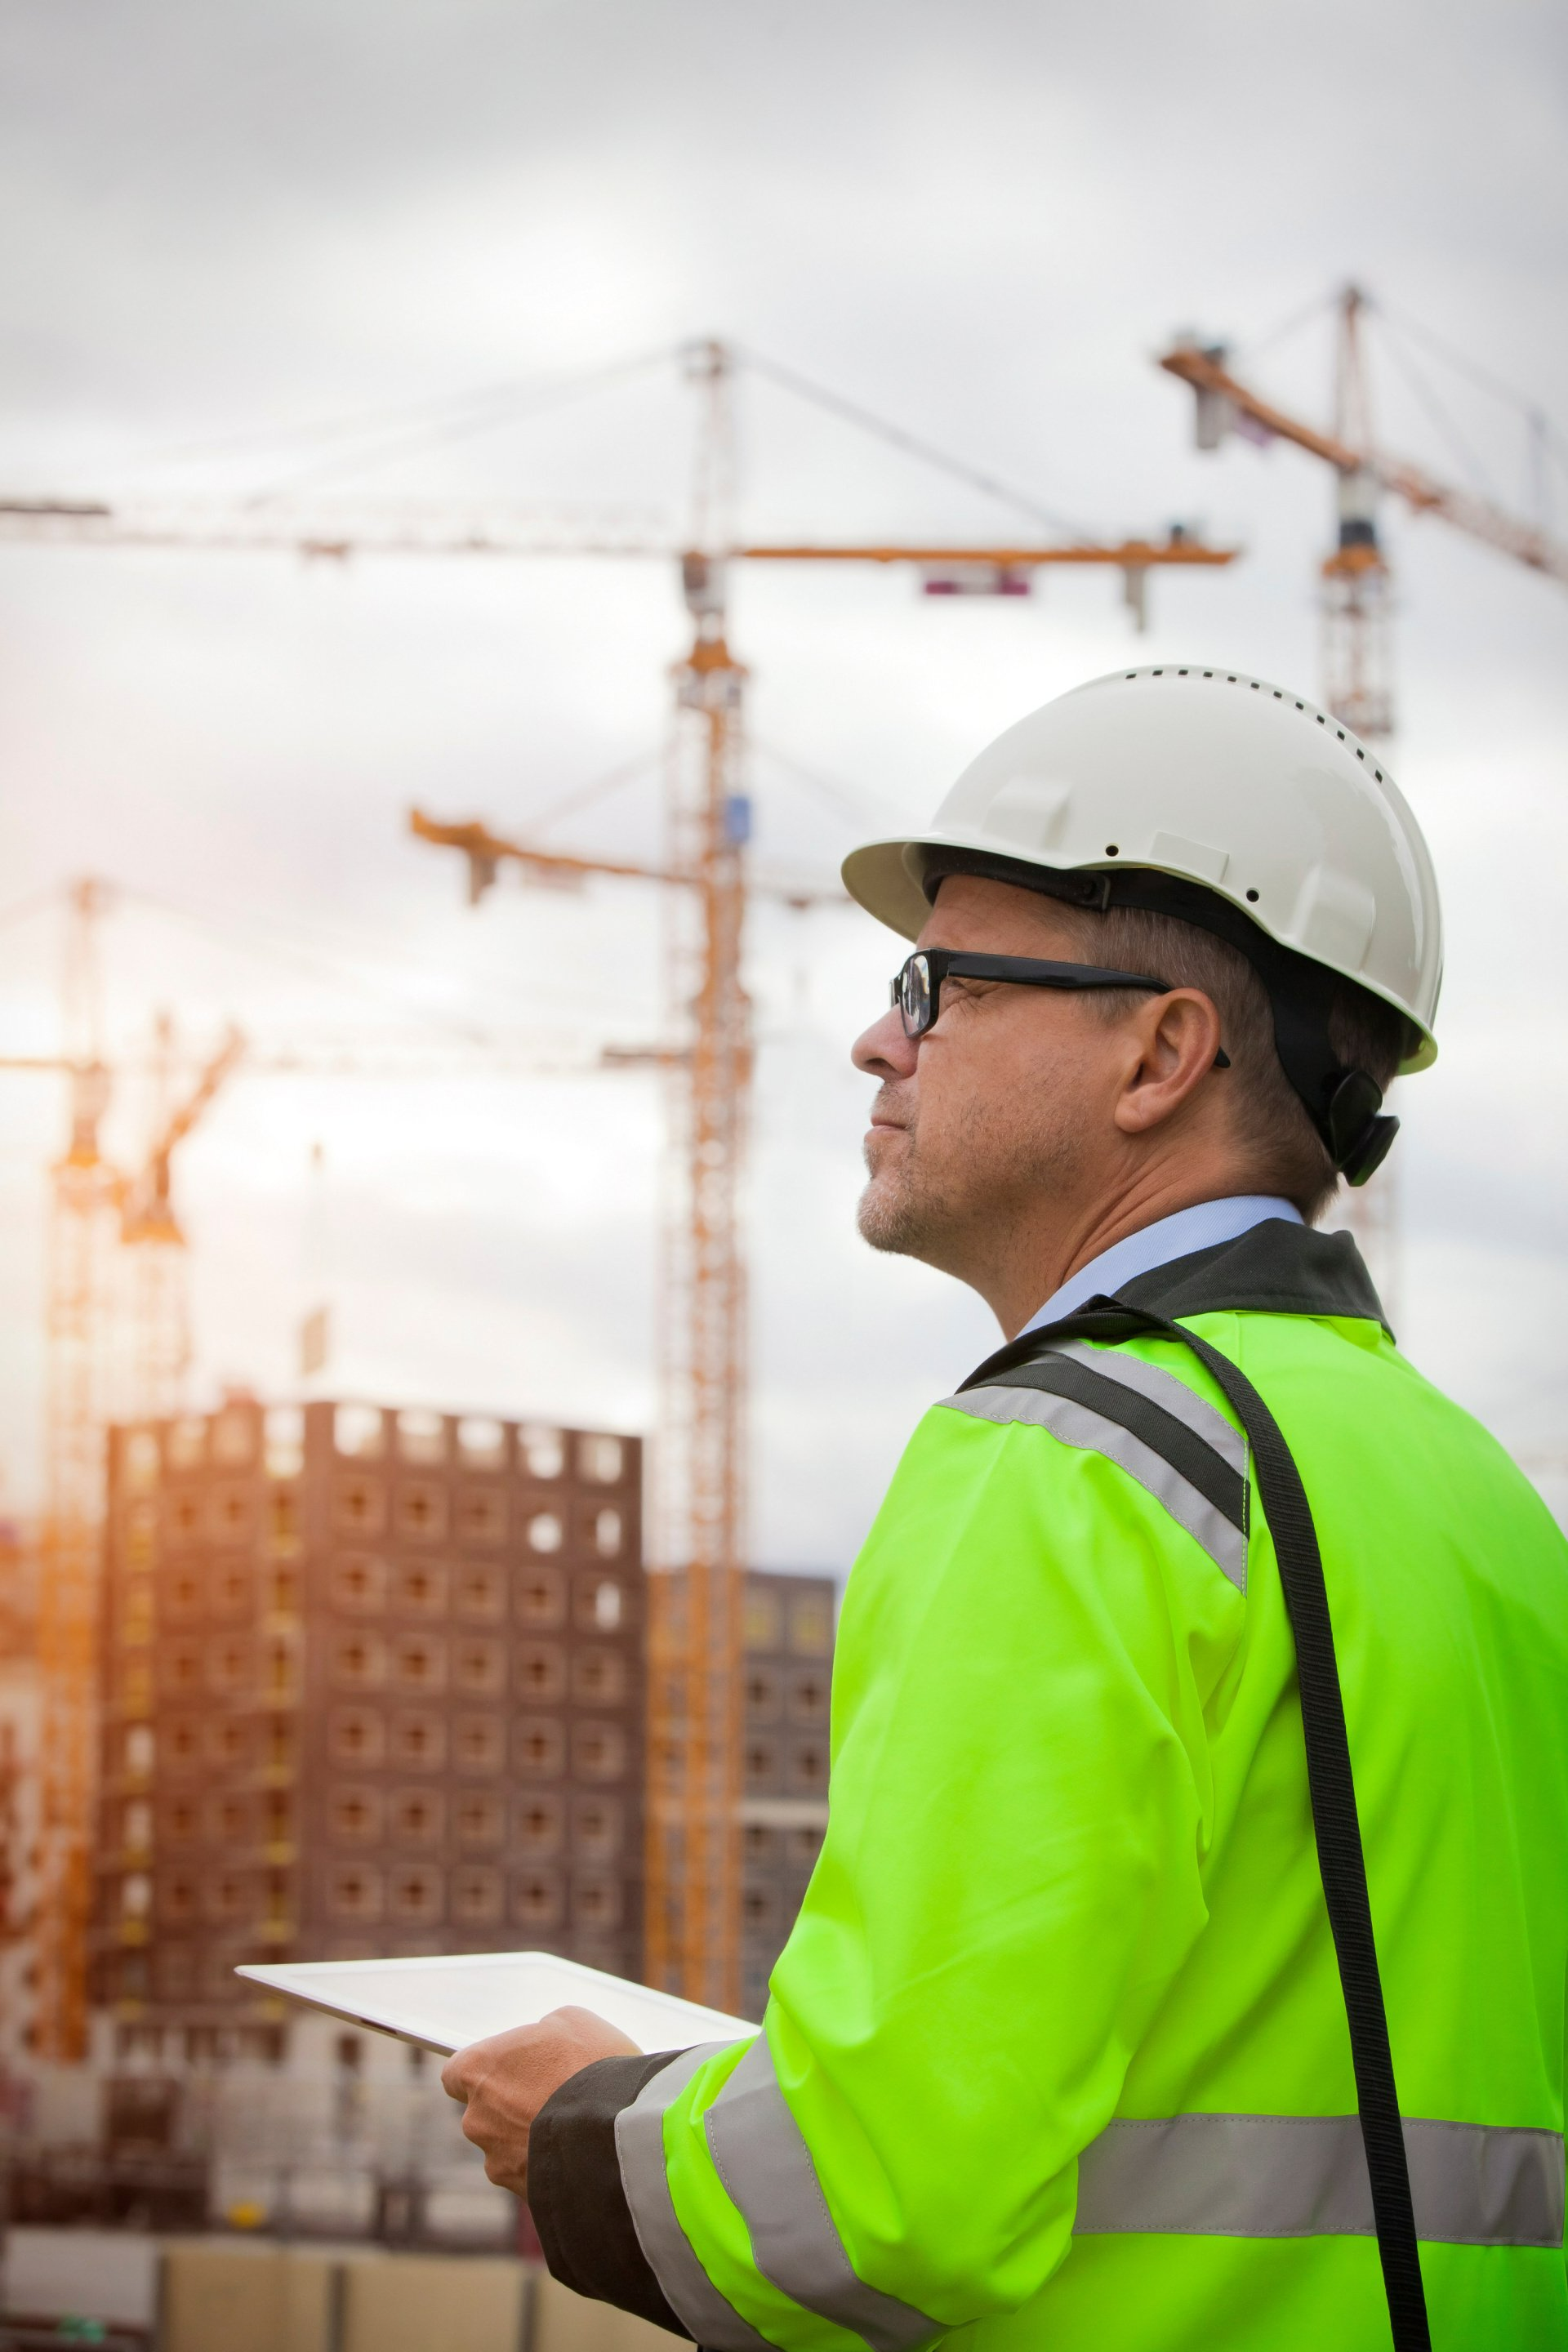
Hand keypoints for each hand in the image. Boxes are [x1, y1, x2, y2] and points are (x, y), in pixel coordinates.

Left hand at [440, 2005, 640, 2196]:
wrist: (619, 2134)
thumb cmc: (592, 2067)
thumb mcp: (574, 2022)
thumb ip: (546, 2030)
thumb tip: (546, 2042)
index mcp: (479, 2070)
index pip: (456, 2073)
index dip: (484, 2071)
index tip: (508, 2069)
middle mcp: (477, 2119)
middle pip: (485, 2112)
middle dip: (513, 2106)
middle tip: (554, 2094)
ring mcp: (498, 2162)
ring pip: (509, 2147)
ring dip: (532, 2137)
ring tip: (575, 2125)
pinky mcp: (522, 2193)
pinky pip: (533, 2173)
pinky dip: (550, 2164)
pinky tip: (580, 2150)